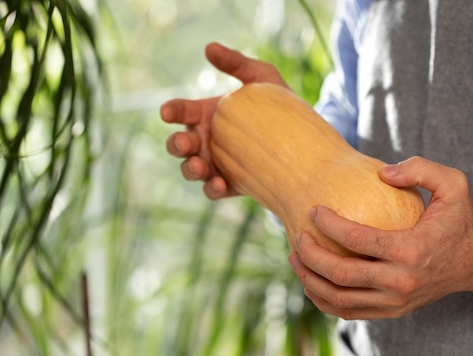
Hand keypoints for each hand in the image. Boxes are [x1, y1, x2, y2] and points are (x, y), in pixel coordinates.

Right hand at [160, 42, 288, 199]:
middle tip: (187, 142)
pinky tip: (220, 184)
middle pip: (179, 145)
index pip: (181, 112)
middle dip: (177, 144)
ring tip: (199, 166)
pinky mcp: (231, 183)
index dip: (172, 111)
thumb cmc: (278, 103)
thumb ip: (237, 63)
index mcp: (206, 114)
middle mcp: (206, 140)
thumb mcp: (261, 78)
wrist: (303, 140)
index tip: (168, 112)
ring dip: (190, 169)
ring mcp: (216, 163)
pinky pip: (213, 190)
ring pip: (191, 169)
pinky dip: (212, 188)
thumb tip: (209, 47)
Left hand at [289, 157, 472, 319]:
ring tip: (295, 258)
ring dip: (310, 280)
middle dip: (310, 255)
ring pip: (339, 298)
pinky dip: (324, 300)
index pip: (356, 239)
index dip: (327, 224)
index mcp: (411, 251)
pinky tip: (311, 281)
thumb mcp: (454, 184)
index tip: (313, 210)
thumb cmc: (461, 219)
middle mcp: (401, 282)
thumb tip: (382, 173)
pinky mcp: (392, 311)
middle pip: (341, 274)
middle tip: (297, 237)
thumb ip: (420, 169)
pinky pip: (348, 311)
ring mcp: (396, 302)